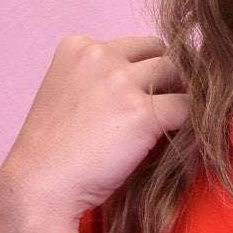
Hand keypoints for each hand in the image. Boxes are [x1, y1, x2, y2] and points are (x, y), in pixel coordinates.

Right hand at [0, 34, 190, 224]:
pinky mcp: (142, 112)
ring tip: (175, 127)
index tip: (141, 102)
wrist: (41, 187)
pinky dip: (192, 123)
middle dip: (168, 80)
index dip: (145, 73)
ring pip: (179, 73)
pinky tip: (182, 140)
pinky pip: (188, 107)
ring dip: (182, 98)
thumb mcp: (69, 98)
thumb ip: (101, 82)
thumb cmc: (55, 155)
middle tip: (165, 113)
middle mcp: (98, 55)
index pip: (133, 46)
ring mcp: (120, 82)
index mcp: (76, 47)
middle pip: (160, 52)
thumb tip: (149, 85)